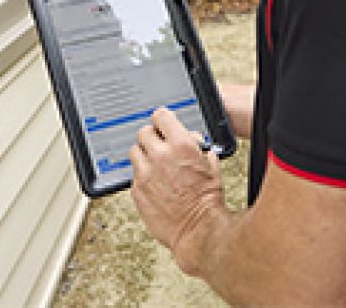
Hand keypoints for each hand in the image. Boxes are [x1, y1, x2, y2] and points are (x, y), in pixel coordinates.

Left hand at [129, 107, 225, 274]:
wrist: (198, 230)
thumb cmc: (207, 200)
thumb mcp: (211, 165)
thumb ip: (197, 147)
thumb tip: (190, 139)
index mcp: (180, 145)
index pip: (161, 116)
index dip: (162, 119)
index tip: (162, 124)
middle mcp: (160, 156)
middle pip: (143, 132)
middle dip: (152, 137)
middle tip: (159, 146)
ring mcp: (145, 173)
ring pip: (134, 152)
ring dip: (144, 155)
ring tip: (154, 165)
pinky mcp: (137, 190)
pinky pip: (134, 175)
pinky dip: (142, 176)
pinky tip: (154, 184)